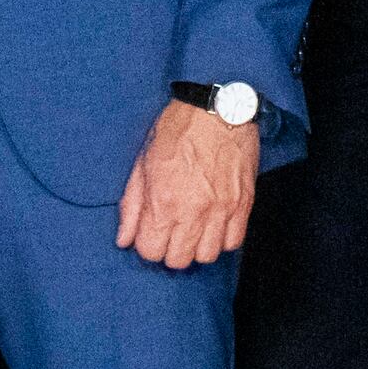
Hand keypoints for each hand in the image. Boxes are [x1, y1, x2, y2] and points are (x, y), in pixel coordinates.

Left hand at [116, 98, 259, 268]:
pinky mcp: (243, 204)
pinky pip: (233, 242)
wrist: (218, 108)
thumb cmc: (179, 129)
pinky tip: (213, 224)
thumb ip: (132, 205)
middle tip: (169, 232)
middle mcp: (193, 211)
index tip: (150, 232)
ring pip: (207, 256)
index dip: (147, 244)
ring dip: (196, 247)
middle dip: (169, 250)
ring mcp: (221, 209)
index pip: (150, 251)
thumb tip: (123, 238)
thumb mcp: (143, 162)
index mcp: (163, 200)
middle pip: (179, 260)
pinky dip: (222, 239)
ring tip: (192, 229)